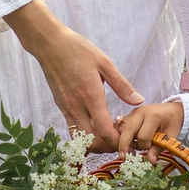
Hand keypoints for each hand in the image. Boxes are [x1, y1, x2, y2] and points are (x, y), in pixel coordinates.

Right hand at [2, 0, 141, 141]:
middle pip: (92, 141)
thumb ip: (122, 85)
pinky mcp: (60, 107)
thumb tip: (139, 101)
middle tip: (120, 137)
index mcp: (91, 96)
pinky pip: (72, 129)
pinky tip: (95, 124)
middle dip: (108, 145)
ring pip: (80, 138)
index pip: (104, 131)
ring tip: (108, 132)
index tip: (128, 137)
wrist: (50, 44)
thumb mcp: (104, 63)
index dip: (118, 140)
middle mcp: (77, 106)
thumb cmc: (78, 50)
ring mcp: (66, 108)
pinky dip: (85, 134)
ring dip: (96, 142)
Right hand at [112, 99, 183, 152]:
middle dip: (124, 145)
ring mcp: (134, 112)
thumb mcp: (171, 136)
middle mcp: (141, 112)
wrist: (172, 109)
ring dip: (123, 140)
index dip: (145, 146)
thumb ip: (159, 149)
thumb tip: (151, 161)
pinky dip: (122, 135)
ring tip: (132, 147)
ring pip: (121, 128)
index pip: (143, 136)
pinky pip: (121, 126)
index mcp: (153, 116)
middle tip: (123, 157)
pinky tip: (129, 142)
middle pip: (127, 130)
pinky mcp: (130, 114)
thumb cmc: (173, 122)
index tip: (151, 147)